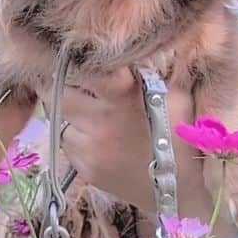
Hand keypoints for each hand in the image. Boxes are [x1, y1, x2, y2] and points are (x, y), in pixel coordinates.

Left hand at [59, 68, 232, 237]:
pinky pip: (67, 143)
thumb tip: (125, 48)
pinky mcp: (83, 168)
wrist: (180, 190)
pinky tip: (100, 141)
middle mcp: (100, 122)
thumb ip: (148, 71)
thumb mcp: (176, 95)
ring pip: (59, 119)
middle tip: (73, 83)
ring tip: (93, 116)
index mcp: (122, 97)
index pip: (82, 69)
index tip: (76, 57)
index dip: (75, 62)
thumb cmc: (181, 135)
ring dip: (69, 114)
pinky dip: (77, 138)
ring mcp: (88, 148)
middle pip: (56, 92)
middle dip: (61, 85)